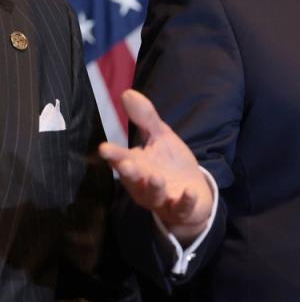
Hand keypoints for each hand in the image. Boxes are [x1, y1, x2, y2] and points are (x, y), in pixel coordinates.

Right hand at [99, 90, 213, 243]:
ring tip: (156, 176)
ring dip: (154, 187)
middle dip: (129, 173)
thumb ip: (145, 118)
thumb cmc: (170, 164)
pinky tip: (189, 191)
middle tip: (126, 164)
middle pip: (134, 180)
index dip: (114, 155)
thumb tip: (126, 92)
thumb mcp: (161, 138)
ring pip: (154, 195)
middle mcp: (144, 184)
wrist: (192, 194)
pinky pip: (182, 207)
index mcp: (137, 166)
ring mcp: (162, 198)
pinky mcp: (181, 208)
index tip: (104, 148)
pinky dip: (185, 200)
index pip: (122, 159)